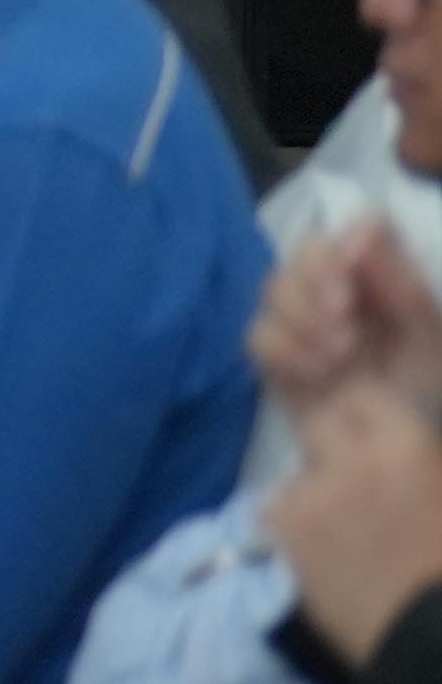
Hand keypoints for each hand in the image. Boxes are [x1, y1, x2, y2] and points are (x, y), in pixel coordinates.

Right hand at [250, 223, 441, 415]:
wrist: (398, 456)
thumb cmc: (425, 392)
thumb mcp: (427, 336)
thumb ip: (399, 283)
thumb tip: (360, 227)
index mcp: (386, 279)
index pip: (355, 231)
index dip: (346, 243)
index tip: (354, 268)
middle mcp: (342, 290)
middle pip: (305, 253)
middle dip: (319, 282)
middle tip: (345, 314)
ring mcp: (304, 322)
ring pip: (274, 290)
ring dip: (304, 318)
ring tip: (341, 355)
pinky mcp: (277, 357)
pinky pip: (259, 335)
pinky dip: (287, 351)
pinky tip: (319, 373)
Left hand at [271, 377, 441, 668]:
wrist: (432, 639)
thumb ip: (423, 461)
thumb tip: (408, 457)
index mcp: (409, 447)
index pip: (362, 393)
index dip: (364, 409)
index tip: (371, 430)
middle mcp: (353, 459)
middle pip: (322, 421)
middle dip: (334, 439)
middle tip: (356, 478)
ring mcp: (311, 494)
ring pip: (300, 471)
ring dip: (316, 489)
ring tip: (347, 530)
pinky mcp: (284, 532)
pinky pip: (281, 511)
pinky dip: (297, 526)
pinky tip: (326, 555)